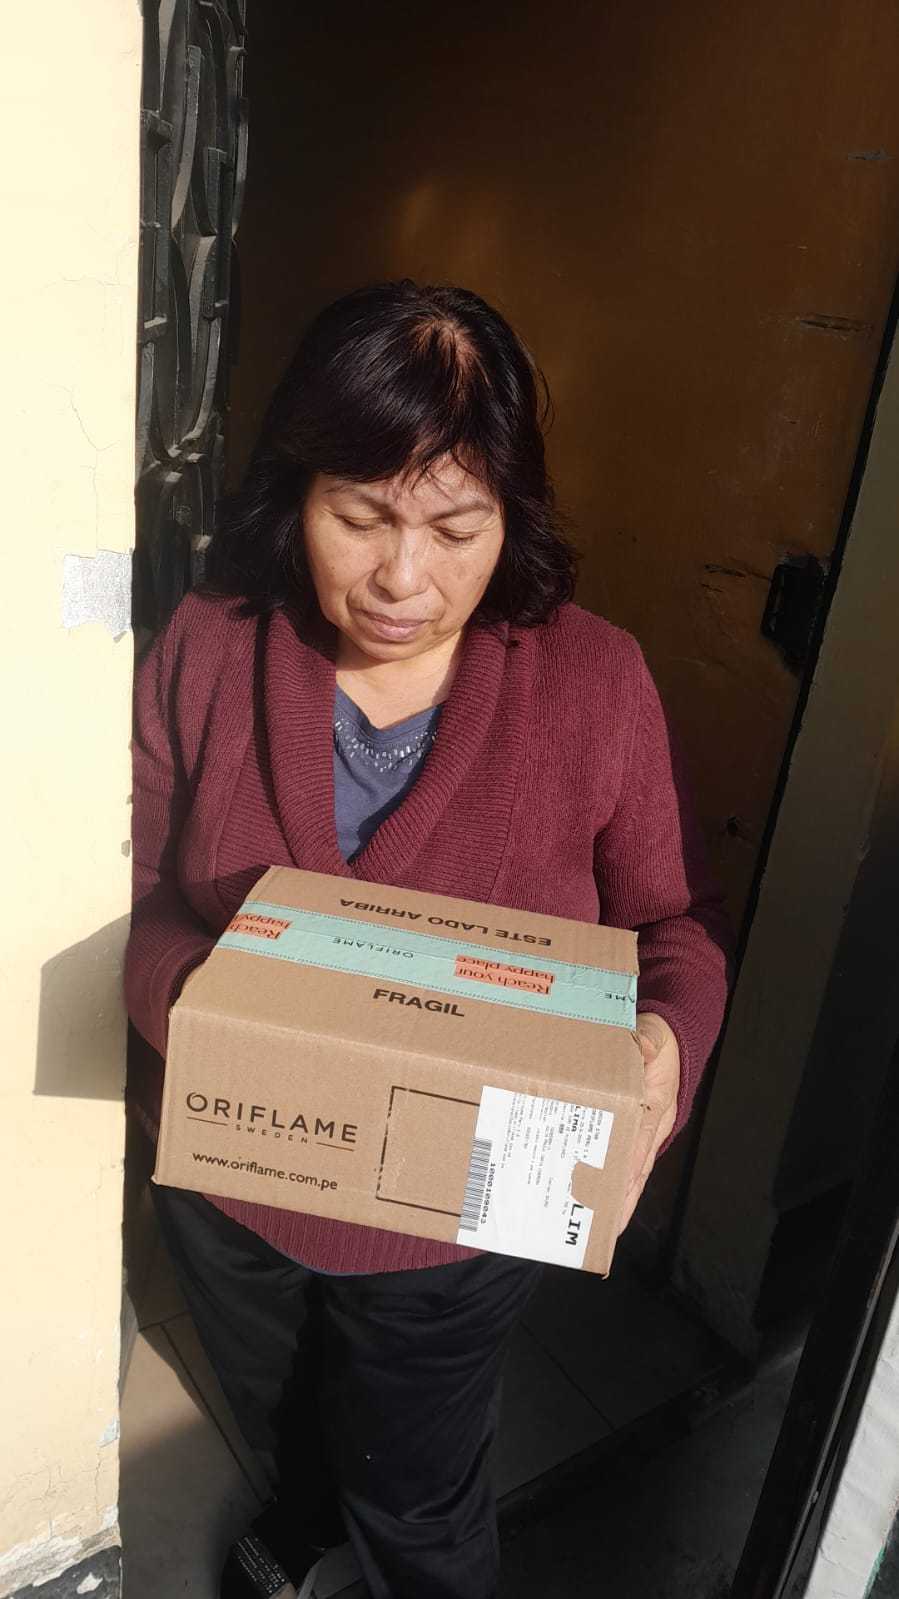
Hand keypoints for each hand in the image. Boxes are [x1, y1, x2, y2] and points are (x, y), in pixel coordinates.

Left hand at [617, 1013, 680, 1234]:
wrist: (669, 1036)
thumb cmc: (659, 1039)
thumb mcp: (653, 1033)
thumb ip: (648, 1040)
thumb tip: (645, 1047)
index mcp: (654, 1106)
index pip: (638, 1145)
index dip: (626, 1174)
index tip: (612, 1200)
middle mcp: (650, 1126)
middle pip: (633, 1171)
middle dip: (619, 1201)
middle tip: (599, 1232)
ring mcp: (642, 1130)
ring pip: (628, 1172)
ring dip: (615, 1199)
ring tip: (596, 1228)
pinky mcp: (633, 1128)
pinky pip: (622, 1158)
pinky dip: (613, 1181)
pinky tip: (596, 1198)